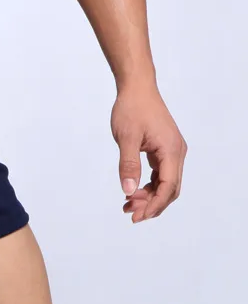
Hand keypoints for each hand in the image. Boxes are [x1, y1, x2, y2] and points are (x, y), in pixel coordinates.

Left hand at [111, 84, 186, 221]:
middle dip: (151, 204)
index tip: (138, 216)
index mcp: (171, 151)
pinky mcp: (164, 147)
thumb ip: (128, 164)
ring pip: (165, 182)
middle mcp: (177, 152)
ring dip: (149, 195)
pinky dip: (149, 183)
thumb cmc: (132, 108)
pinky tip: (134, 189)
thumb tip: (128, 190)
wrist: (137, 87)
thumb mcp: (126, 137)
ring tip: (128, 204)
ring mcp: (172, 150)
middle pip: (169, 188)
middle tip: (131, 214)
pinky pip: (160, 172)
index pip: (168, 187)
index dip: (154, 204)